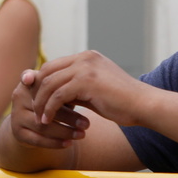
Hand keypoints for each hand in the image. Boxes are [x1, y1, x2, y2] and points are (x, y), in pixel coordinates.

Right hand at [5, 68, 90, 152]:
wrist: (33, 126)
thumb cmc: (53, 104)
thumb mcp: (56, 94)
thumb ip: (64, 89)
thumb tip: (85, 89)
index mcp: (28, 84)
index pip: (38, 83)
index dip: (42, 82)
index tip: (58, 85)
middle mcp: (18, 97)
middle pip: (45, 107)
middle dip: (69, 117)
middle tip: (87, 123)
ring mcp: (16, 115)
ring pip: (42, 126)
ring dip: (64, 132)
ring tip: (82, 134)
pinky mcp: (17, 132)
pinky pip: (37, 139)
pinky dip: (55, 143)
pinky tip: (69, 143)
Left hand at [30, 51, 153, 128]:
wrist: (145, 105)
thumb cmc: (122, 102)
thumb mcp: (94, 90)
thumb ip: (75, 88)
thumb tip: (55, 95)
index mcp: (87, 57)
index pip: (54, 65)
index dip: (40, 81)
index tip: (32, 97)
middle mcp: (85, 58)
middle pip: (47, 71)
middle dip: (37, 91)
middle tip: (33, 108)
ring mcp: (86, 67)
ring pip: (50, 83)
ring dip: (41, 102)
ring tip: (39, 118)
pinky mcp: (86, 80)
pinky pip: (58, 95)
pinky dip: (49, 109)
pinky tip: (47, 120)